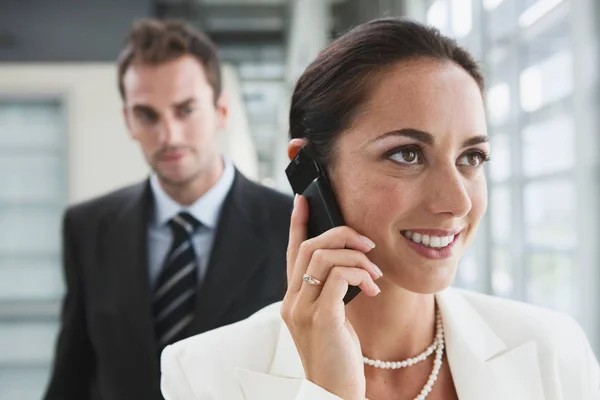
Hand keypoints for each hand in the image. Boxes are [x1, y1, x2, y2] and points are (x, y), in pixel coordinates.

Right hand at [281, 195, 382, 399]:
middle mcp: (292, 301)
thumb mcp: (332, 319)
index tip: (304, 199)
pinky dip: (360, 274)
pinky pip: (339, 277)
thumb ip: (332, 292)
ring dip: (357, 257)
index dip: (297, 223)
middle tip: (367, 243)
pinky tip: (373, 287)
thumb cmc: (337, 356)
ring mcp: (303, 309)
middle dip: (341, 234)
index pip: (292, 252)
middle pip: (309, 246)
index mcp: (294, 299)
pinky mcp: (321, 318)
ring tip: (375, 273)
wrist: (333, 393)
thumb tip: (349, 264)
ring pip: (323, 256)